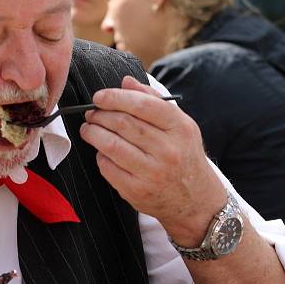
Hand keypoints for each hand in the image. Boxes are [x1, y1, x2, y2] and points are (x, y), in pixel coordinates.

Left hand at [79, 76, 225, 244]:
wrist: (195, 201)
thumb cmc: (184, 156)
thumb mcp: (180, 125)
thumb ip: (153, 100)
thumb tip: (126, 82)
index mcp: (180, 129)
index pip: (142, 105)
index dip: (115, 98)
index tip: (99, 97)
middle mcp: (168, 151)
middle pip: (123, 124)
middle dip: (100, 115)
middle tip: (91, 113)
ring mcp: (152, 173)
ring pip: (111, 145)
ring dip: (93, 133)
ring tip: (89, 129)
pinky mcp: (137, 191)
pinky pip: (108, 168)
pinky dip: (100, 156)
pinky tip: (102, 151)